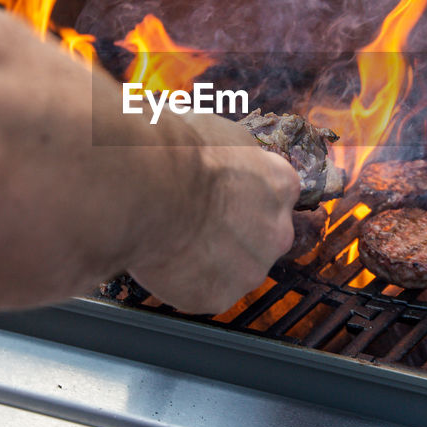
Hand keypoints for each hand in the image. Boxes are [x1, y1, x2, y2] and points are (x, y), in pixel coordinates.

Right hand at [127, 112, 298, 313]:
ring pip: (233, 268)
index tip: (222, 196)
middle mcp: (277, 230)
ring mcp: (250, 268)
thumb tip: (221, 148)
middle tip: (194, 221)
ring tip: (173, 239)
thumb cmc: (174, 150)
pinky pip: (203, 291)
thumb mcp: (217, 130)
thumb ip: (233, 153)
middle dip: (232, 232)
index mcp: (281, 184)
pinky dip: (184, 282)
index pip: (275, 194)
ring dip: (209, 259)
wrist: (145, 185)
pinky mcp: (219, 296)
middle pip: (260, 236)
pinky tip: (164, 259)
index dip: (243, 195)